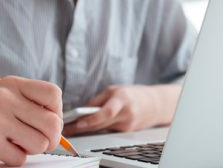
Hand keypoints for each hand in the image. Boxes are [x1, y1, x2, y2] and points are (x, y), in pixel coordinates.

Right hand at [0, 76, 62, 165]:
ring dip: (29, 150)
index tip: (43, 123)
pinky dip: (12, 160)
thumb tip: (59, 125)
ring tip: (12, 144)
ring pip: (40, 143)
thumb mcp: (2, 101)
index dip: (56, 113)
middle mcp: (5, 97)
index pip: (54, 94)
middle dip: (49, 139)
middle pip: (53, 123)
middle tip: (34, 142)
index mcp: (12, 84)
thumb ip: (28, 106)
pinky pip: (20, 158)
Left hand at [62, 84, 180, 136]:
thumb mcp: (113, 90)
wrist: (155, 105)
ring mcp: (127, 126)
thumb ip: (97, 101)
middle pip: (101, 124)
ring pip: (102, 129)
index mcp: (122, 100)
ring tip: (71, 128)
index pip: (106, 113)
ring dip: (87, 129)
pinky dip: (97, 129)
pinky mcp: (126, 133)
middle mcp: (126, 115)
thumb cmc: (132, 94)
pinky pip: (107, 131)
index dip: (91, 120)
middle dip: (82, 127)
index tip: (77, 123)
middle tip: (66, 128)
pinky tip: (85, 128)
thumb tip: (81, 111)